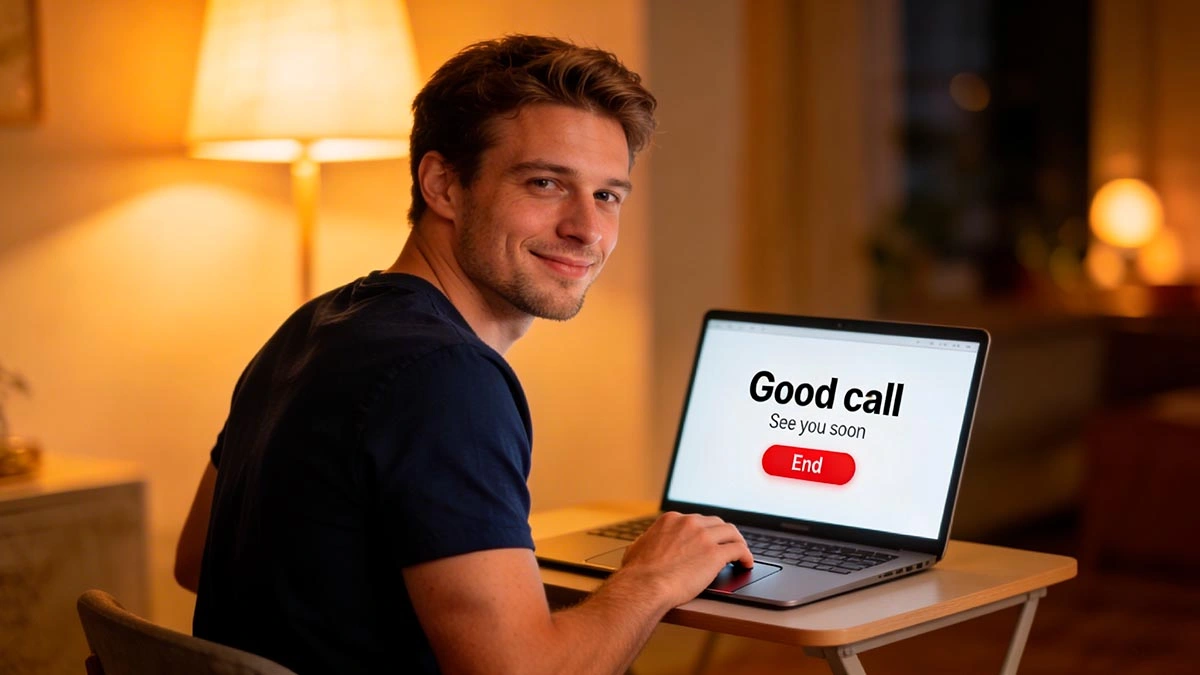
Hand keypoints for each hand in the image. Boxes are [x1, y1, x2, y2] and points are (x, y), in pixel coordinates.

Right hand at [615, 512, 752, 608]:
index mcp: (672, 520)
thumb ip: (645, 542)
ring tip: (742, 554)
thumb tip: (643, 545)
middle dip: (724, 534)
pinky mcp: (715, 554)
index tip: (710, 539)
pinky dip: (746, 556)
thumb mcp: (636, 548)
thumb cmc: (637, 574)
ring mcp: (704, 537)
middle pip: (717, 523)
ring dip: (738, 542)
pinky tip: (746, 563)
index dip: (706, 531)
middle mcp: (689, 524)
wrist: (644, 586)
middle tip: (729, 544)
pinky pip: (739, 550)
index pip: (697, 520)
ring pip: (731, 532)